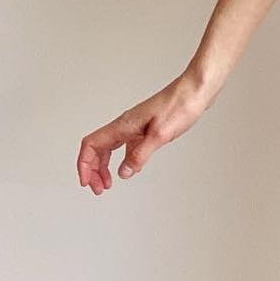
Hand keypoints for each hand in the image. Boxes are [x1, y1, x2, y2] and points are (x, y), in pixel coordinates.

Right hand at [76, 70, 215, 194]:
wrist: (195, 91)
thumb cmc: (180, 107)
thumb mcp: (159, 135)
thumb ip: (139, 155)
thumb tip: (123, 173)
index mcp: (123, 125)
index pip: (91, 145)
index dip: (84, 165)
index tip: (86, 182)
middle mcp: (125, 125)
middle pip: (96, 148)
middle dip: (92, 170)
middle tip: (99, 189)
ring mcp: (134, 126)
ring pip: (108, 147)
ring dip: (103, 166)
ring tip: (107, 183)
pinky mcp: (144, 128)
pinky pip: (124, 145)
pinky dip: (120, 159)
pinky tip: (128, 168)